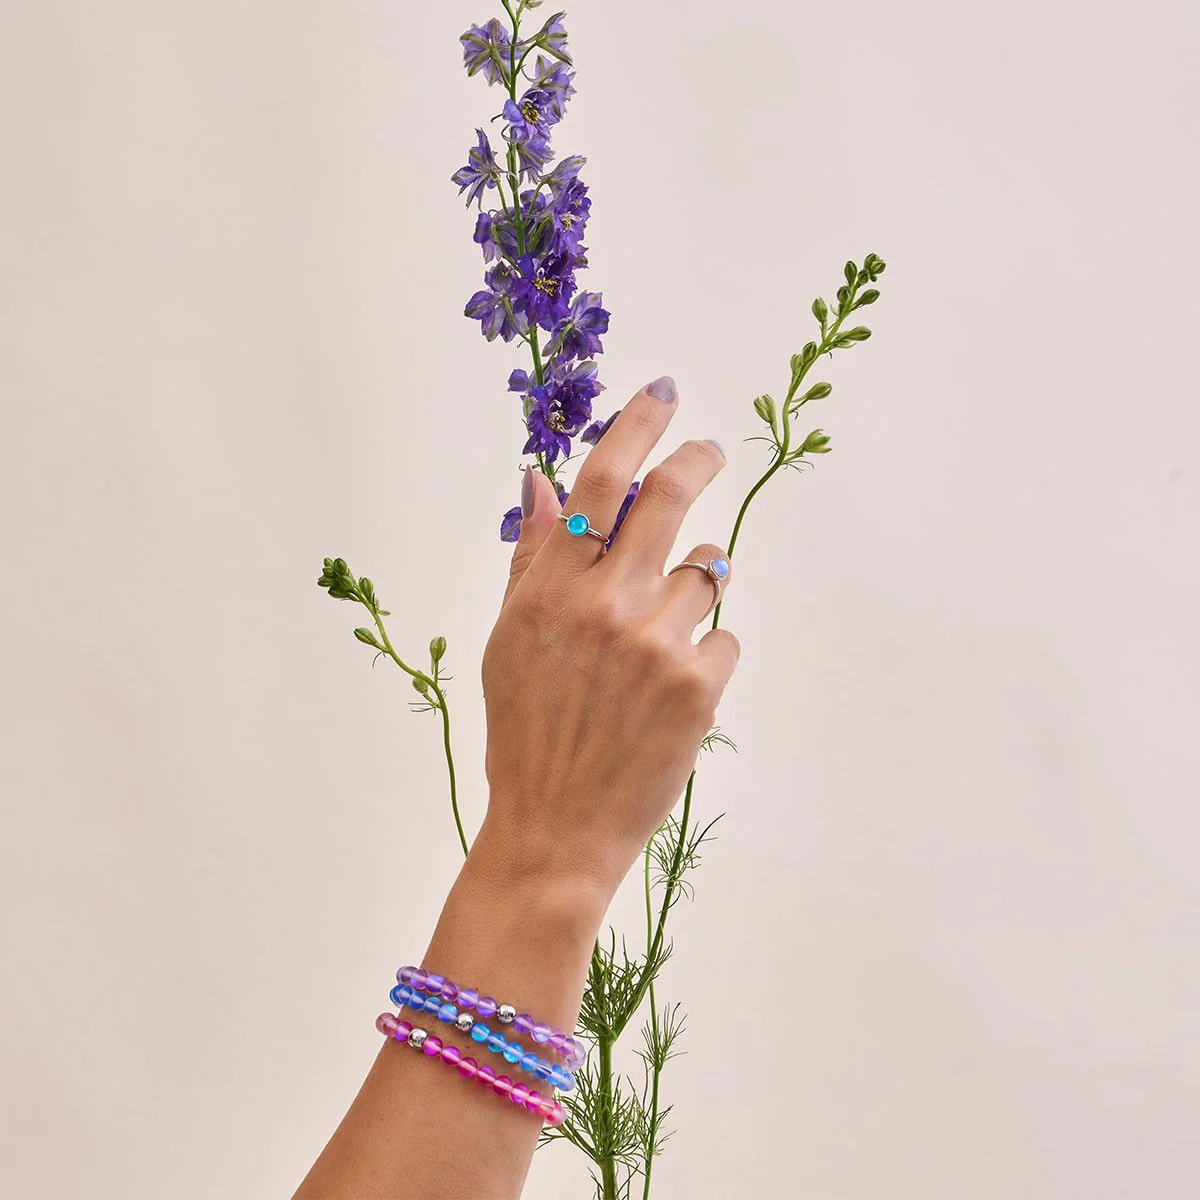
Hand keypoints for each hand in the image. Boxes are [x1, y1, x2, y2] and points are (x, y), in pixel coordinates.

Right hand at [480, 377, 739, 900]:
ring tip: (657, 637)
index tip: (663, 395)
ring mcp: (658, 643)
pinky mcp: (699, 686)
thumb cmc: (525, 730)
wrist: (555, 826)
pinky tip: (670, 687)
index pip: (601, 480)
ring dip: (691, 586)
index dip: (636, 425)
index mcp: (551, 588)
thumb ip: (533, 557)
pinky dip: (704, 649)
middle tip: (708, 451)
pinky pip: (724, 633)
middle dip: (697, 460)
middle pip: (671, 497)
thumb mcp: (510, 638)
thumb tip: (540, 481)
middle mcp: (607, 604)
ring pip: (707, 570)